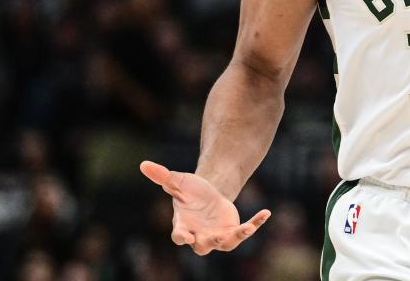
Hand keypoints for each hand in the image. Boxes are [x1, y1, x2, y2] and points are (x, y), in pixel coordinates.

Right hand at [140, 160, 270, 255]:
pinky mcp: (232, 233)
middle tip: (215, 237)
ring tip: (246, 228)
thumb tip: (143, 164)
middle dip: (207, 243)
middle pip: (201, 247)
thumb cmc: (190, 192)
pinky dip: (255, 223)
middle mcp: (199, 235)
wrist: (209, 196)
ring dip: (235, 237)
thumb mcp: (178, 182)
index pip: (179, 236)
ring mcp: (216, 236)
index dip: (182, 237)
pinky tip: (265, 212)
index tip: (185, 236)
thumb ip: (162, 176)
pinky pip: (244, 232)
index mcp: (183, 225)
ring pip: (225, 244)